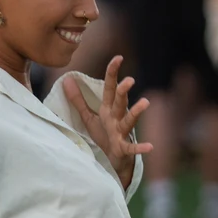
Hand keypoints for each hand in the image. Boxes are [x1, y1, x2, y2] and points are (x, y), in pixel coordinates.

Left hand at [64, 56, 151, 189]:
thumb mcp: (88, 117)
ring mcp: (121, 132)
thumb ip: (78, 100)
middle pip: (120, 102)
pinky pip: (132, 147)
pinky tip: (150, 146)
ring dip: (137, 112)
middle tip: (129, 80)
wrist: (113, 160)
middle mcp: (117, 118)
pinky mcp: (123, 147)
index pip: (110, 88)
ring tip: (145, 103)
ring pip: (129, 120)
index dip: (113, 73)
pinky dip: (141, 147)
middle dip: (124, 91)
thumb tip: (67, 79)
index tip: (118, 58)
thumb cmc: (103, 136)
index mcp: (108, 109)